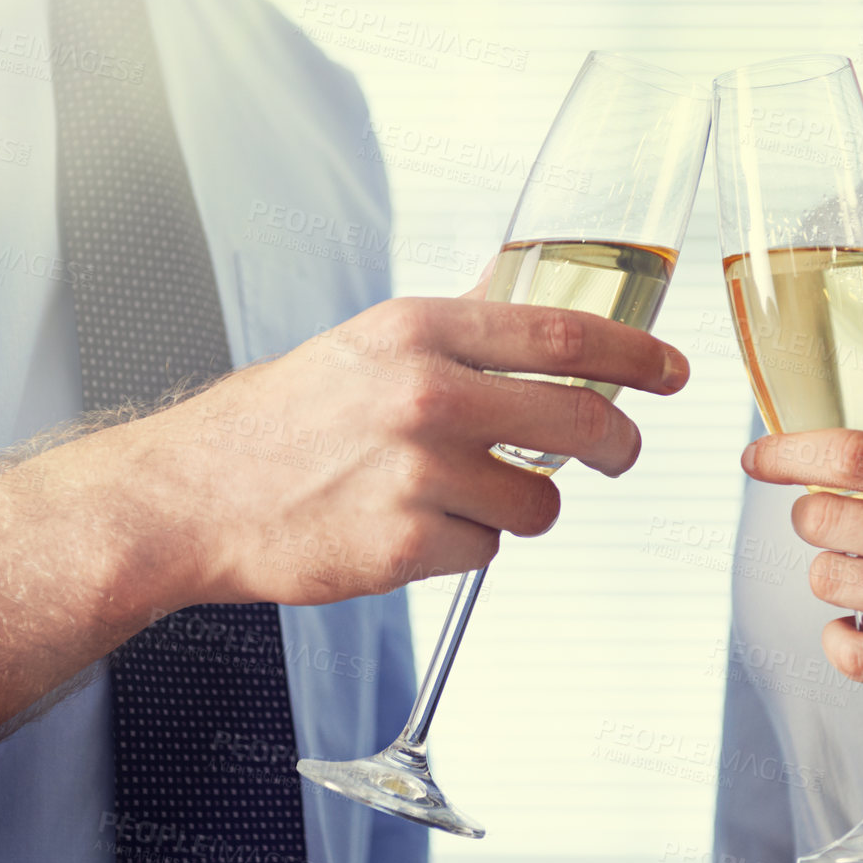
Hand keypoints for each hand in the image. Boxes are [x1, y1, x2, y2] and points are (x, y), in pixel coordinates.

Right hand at [118, 288, 687, 609]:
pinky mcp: (408, 544)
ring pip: (540, 502)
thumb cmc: (278, 422)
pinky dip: (465, 547)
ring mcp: (418, 473)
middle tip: (621, 454)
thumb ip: (456, 335)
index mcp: (418, 332)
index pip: (561, 334)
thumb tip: (531, 311)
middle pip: (581, 420)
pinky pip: (487, 552)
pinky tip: (413, 529)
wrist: (192, 496)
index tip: (670, 370)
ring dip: (522, 506)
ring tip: (462, 498)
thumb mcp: (367, 347)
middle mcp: (425, 395)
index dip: (634, 355)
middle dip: (620, 446)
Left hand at [742, 405, 862, 743]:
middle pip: (827, 516)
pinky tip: (862, 629)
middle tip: (832, 524)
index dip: (790, 451)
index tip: (759, 457)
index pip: (856, 451)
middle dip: (813, 518)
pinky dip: (843, 640)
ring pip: (832, 580)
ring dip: (834, 577)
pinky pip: (854, 653)